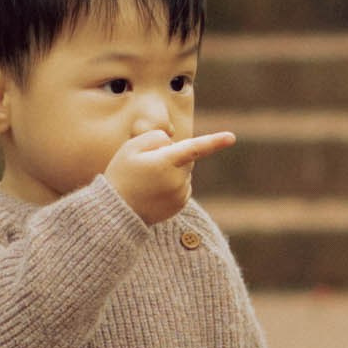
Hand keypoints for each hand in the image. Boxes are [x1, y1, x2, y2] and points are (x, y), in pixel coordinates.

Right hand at [106, 125, 234, 222]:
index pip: (194, 149)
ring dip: (173, 170)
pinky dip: (173, 183)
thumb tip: (172, 142)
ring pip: (185, 171)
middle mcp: (175, 180)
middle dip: (174, 155)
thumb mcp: (130, 148)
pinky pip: (183, 185)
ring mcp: (179, 194)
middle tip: (148, 163)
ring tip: (148, 180)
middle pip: (187, 157)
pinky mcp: (180, 204)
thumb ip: (155, 137)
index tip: (231, 137)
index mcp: (164, 163)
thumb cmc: (122, 174)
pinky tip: (155, 190)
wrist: (116, 210)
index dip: (214, 142)